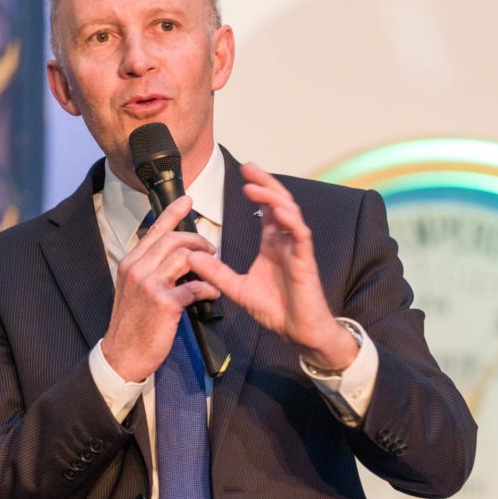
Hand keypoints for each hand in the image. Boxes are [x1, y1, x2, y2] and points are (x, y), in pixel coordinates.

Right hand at [100, 195, 220, 380]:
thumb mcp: (132, 290)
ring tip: (215, 268)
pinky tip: (213, 293)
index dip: (173, 213)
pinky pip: (194, 287)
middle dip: (197, 239)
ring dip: (206, 261)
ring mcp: (150, 285)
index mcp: (130, 263)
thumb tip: (171, 256)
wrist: (123, 354)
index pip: (154, 230)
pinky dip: (208, 288)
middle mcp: (138, 269)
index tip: (187, 201)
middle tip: (211, 247)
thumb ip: (147, 270)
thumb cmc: (132, 325)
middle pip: (173, 239)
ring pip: (185, 258)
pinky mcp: (164, 303)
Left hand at [191, 163, 358, 370]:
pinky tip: (278, 210)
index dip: (257, 190)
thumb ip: (216, 273)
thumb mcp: (238, 289)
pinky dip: (290, 220)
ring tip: (254, 185)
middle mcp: (286, 242)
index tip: (242, 175)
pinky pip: (301, 234)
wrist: (298, 331)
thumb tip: (192, 257)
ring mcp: (297, 249)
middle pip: (279, 202)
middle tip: (248, 167)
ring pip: (290, 212)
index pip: (267, 209)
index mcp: (273, 245)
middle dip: (265, 183)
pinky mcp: (306, 261)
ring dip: (273, 196)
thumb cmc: (276, 310)